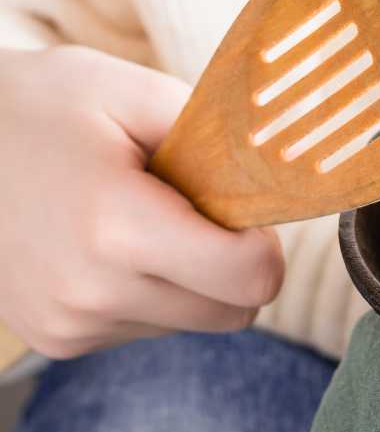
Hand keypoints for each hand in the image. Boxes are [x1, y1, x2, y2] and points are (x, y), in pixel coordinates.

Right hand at [0, 46, 283, 358]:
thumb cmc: (40, 105)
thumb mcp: (133, 91)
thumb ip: (219, 136)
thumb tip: (286, 174)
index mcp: (118, 229)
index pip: (253, 278)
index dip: (264, 242)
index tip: (237, 206)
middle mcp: (92, 293)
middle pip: (236, 310)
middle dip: (235, 264)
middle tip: (192, 209)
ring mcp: (70, 325)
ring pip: (196, 322)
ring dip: (192, 280)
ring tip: (139, 222)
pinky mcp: (59, 340)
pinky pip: (151, 326)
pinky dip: (151, 292)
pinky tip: (109, 246)